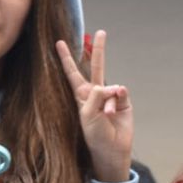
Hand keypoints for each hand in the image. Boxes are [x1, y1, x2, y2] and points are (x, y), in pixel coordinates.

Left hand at [56, 30, 132, 182]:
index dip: (66, 58)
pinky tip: (115, 110)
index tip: (59, 43)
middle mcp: (96, 93)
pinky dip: (118, 99)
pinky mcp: (124, 102)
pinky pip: (121, 93)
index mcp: (81, 95)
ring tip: (106, 115)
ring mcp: (110, 96)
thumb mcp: (87, 115)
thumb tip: (110, 85)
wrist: (111, 149)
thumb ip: (95, 96)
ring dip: (109, 100)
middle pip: (97, 66)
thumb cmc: (94, 135)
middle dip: (99, 50)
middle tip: (101, 32)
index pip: (72, 73)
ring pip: (111, 85)